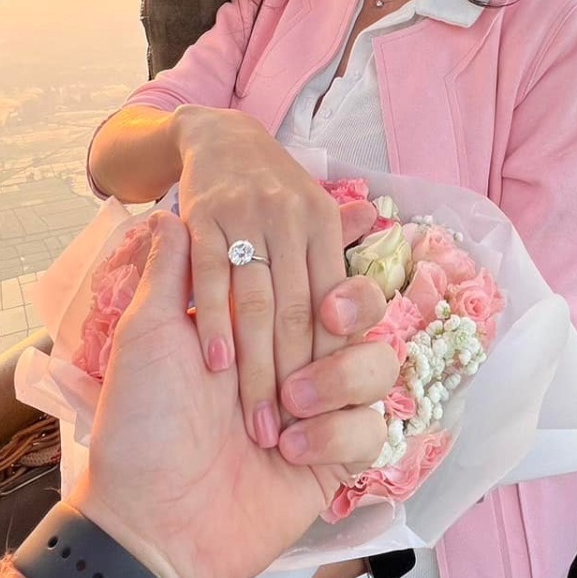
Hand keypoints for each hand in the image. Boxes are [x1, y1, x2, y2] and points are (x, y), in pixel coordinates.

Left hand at [73, 212, 395, 577]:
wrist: (148, 522)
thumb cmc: (140, 425)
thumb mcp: (147, 335)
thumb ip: (172, 271)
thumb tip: (171, 212)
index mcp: (253, 329)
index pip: (314, 278)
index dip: (336, 262)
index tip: (340, 249)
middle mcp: (293, 363)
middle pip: (364, 313)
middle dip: (355, 307)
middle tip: (330, 314)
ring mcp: (319, 413)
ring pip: (380, 365)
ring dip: (342, 373)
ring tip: (290, 399)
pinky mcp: (335, 462)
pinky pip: (372, 429)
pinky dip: (337, 432)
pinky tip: (292, 449)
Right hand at [172, 105, 376, 448]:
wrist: (217, 135)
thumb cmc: (271, 194)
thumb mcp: (313, 216)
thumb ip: (338, 264)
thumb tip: (373, 315)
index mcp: (324, 227)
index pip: (333, 306)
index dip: (331, 365)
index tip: (327, 418)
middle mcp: (292, 219)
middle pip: (297, 313)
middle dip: (293, 382)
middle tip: (288, 442)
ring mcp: (247, 216)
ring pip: (257, 302)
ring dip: (256, 368)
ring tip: (257, 423)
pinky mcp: (203, 216)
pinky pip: (211, 277)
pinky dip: (214, 321)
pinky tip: (217, 365)